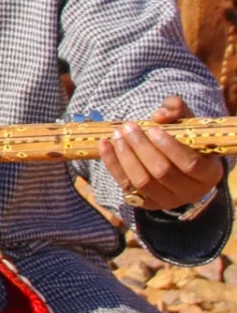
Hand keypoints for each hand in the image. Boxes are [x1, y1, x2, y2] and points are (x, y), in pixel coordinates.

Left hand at [99, 96, 223, 213]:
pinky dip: (112, 164)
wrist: (177, 163)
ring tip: (117, 134)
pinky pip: (126, 185)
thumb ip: (177, 110)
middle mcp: (190, 192)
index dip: (169, 146)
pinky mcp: (146, 202)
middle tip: (128, 127)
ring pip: (142, 181)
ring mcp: (167, 200)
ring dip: (126, 156)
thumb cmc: (184, 139)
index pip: (190, 164)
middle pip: (162, 172)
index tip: (152, 128)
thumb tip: (159, 116)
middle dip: (141, 147)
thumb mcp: (187, 122)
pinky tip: (104, 145)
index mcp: (209, 174)